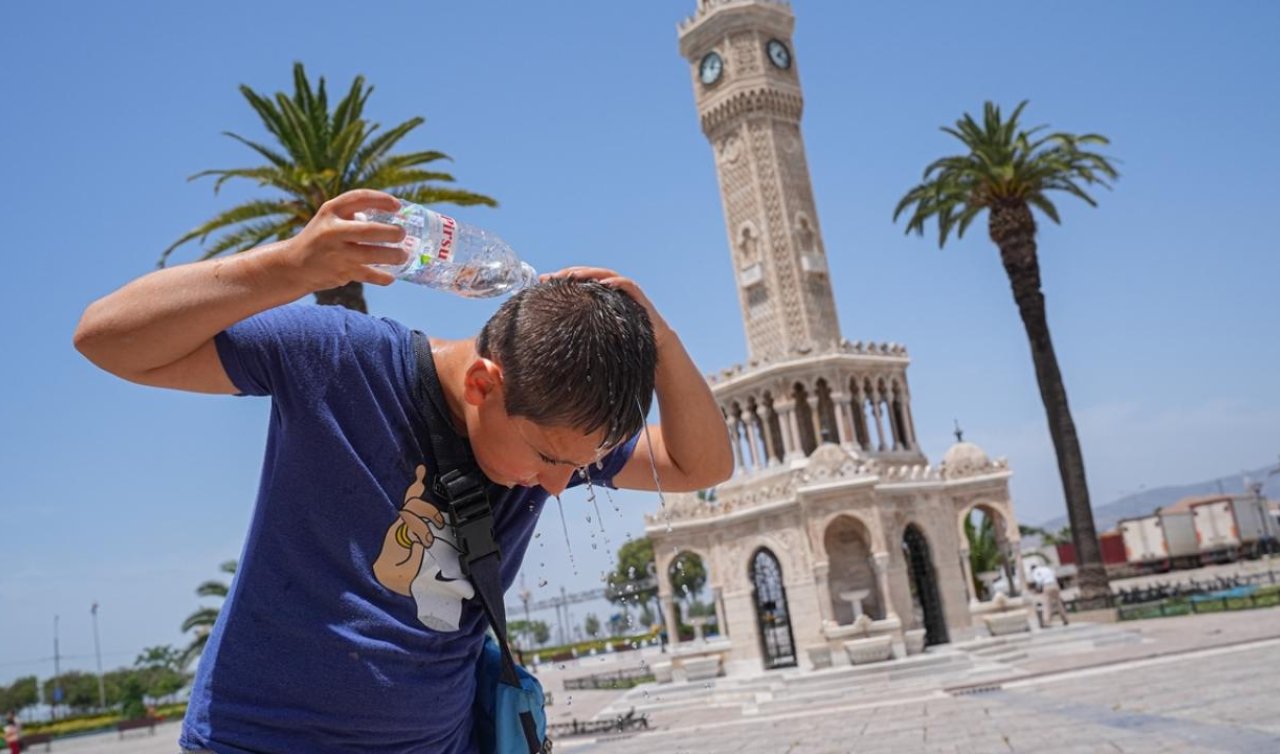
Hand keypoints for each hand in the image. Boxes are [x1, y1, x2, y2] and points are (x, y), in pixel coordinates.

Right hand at [273, 189, 409, 292]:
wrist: (294, 265)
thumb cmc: (321, 238)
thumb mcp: (330, 219)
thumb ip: (354, 215)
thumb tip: (392, 217)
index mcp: (330, 211)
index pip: (359, 198)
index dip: (382, 199)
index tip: (397, 205)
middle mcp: (333, 231)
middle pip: (369, 230)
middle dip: (391, 232)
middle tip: (402, 234)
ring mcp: (336, 253)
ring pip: (371, 255)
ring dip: (392, 256)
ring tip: (403, 256)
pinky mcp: (340, 273)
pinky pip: (368, 275)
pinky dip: (382, 277)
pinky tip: (391, 277)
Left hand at [542, 267, 672, 347]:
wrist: (653, 347)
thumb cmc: (622, 341)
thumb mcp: (597, 333)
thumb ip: (580, 329)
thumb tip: (551, 338)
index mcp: (598, 295)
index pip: (577, 281)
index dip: (560, 279)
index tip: (542, 282)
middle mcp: (610, 288)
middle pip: (588, 274)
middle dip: (569, 273)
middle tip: (551, 277)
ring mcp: (625, 290)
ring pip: (605, 274)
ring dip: (589, 273)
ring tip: (573, 276)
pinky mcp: (638, 297)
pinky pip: (627, 285)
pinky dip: (615, 282)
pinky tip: (603, 284)